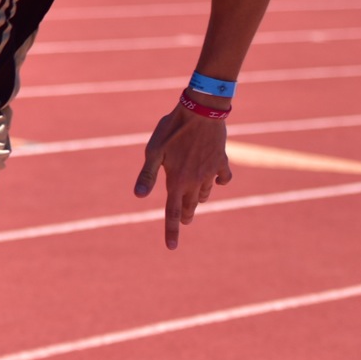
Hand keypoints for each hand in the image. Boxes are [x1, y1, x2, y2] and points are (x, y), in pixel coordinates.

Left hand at [134, 103, 231, 249]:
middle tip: (184, 220)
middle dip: (186, 215)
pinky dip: (219, 181)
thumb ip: (147, 175)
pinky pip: (223, 178)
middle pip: (191, 206)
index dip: (171, 231)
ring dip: (199, 198)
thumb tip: (138, 196)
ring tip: (195, 197)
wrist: (200, 112)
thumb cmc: (172, 129)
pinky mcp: (222, 162)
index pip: (173, 213)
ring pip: (206, 193)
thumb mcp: (154, 151)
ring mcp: (211, 172)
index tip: (171, 247)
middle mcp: (196, 181)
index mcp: (177, 181)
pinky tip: (216, 178)